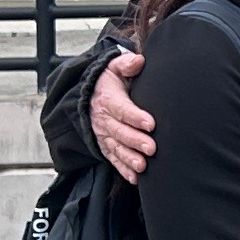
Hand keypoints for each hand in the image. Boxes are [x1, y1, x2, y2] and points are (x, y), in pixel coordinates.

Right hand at [90, 51, 155, 184]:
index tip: (151, 123)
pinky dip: (123, 169)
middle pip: (119, 132)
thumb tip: (138, 61)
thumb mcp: (113, 68)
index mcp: (107, 99)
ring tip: (143, 166)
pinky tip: (135, 178)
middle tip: (151, 148)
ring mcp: (103, 135)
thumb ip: (126, 64)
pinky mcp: (105, 146)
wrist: (88, 96)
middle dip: (135, 141)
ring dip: (129, 158)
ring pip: (115, 148)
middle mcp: (103, 120)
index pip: (121, 109)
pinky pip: (113, 159)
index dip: (135, 117)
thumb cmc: (109, 82)